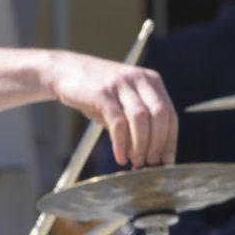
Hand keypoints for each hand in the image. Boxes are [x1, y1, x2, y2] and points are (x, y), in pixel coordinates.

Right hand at [50, 55, 176, 168]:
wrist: (64, 71)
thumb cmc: (94, 91)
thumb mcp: (120, 103)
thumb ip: (134, 125)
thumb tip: (142, 157)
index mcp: (151, 81)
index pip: (170, 114)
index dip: (170, 141)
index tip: (166, 161)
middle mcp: (139, 79)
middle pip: (160, 116)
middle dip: (158, 144)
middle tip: (151, 163)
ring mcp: (121, 84)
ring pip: (141, 119)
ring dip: (141, 145)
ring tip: (136, 162)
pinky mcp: (102, 93)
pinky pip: (118, 122)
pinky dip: (121, 143)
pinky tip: (120, 156)